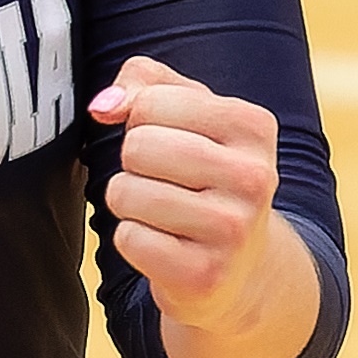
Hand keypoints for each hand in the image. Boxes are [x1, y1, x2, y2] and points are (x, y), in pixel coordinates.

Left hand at [89, 55, 318, 357]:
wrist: (238, 266)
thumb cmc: (201, 175)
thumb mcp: (186, 114)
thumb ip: (142, 83)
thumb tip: (103, 106)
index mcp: (253, 126)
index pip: (149, 103)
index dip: (140, 123)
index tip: (170, 143)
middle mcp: (254, 177)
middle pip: (137, 147)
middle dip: (133, 164)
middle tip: (165, 182)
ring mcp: (234, 230)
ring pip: (126, 192)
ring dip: (129, 203)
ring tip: (164, 214)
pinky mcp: (206, 274)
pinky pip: (128, 238)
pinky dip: (133, 240)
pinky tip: (166, 245)